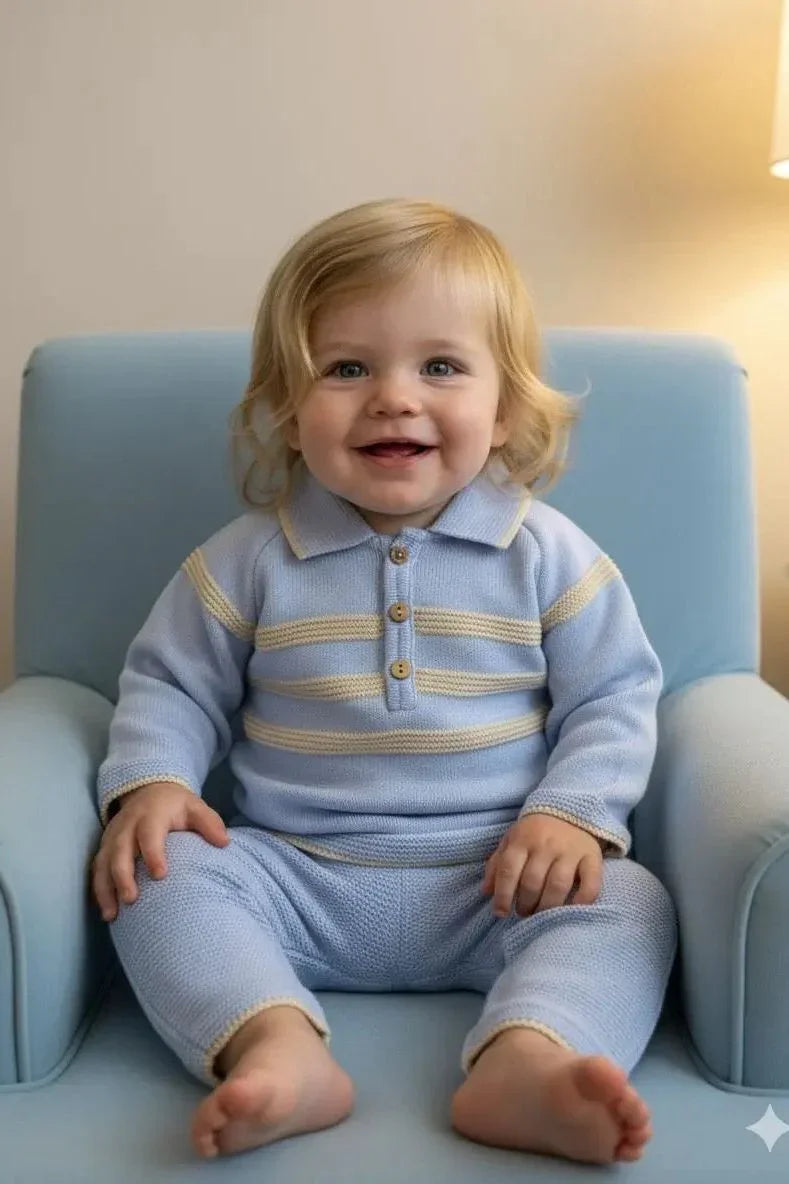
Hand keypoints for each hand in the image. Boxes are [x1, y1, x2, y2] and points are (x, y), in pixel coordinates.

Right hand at [91, 781, 228, 921]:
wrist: (148, 790)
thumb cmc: (176, 805)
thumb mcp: (195, 806)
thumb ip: (209, 823)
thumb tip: (224, 843)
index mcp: (151, 815)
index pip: (149, 834)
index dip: (153, 853)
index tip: (160, 876)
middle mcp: (127, 826)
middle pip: (119, 851)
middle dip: (122, 876)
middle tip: (131, 899)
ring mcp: (112, 837)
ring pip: (103, 863)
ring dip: (105, 889)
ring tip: (111, 915)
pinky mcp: (105, 847)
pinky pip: (97, 869)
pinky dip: (98, 890)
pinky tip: (106, 912)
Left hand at [482, 813, 602, 918]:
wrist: (569, 807)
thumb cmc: (534, 831)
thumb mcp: (511, 840)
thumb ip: (497, 865)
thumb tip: (486, 892)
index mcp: (522, 840)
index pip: (508, 870)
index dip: (503, 895)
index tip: (501, 913)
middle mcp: (546, 845)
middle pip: (532, 882)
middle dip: (525, 904)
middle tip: (524, 912)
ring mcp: (570, 850)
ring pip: (558, 885)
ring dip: (547, 906)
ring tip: (541, 915)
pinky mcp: (592, 856)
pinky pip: (591, 882)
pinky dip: (583, 899)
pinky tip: (573, 908)